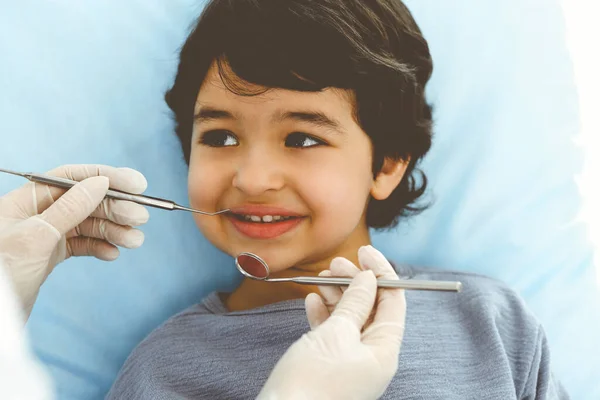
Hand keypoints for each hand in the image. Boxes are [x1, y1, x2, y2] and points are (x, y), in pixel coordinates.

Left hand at [0, 164, 148, 316]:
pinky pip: (83, 245)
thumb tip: (101, 182)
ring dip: (114, 230)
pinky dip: (100, 247)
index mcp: (27, 199)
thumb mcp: (36, 236)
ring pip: (89, 224)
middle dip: (116, 208)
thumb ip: (70, 208)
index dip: (107, 177)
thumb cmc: (1, 274)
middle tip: (141, 218)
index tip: (137, 185)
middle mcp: (38, 213)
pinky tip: (112, 254)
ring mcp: (45, 234)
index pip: (72, 178)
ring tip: (135, 241)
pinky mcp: (51, 255)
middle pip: (86, 201)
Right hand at [258, 245, 405, 399]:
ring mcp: (351, 361)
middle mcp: (371, 357)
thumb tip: (369, 279)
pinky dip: (324, 314)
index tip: (364, 251)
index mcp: (383, 351)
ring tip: (321, 278)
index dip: (382, 273)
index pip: (393, 302)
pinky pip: (333, 333)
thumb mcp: (336, 334)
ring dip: (337, 295)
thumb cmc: (312, 381)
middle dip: (355, 282)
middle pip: (371, 308)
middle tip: (336, 263)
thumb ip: (355, 303)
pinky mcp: (330, 365)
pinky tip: (313, 301)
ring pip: (350, 318)